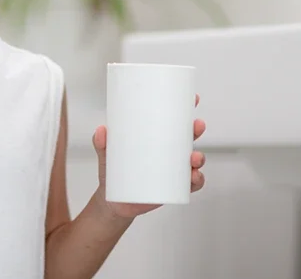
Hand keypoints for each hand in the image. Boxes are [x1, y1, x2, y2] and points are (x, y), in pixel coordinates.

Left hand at [93, 94, 206, 219]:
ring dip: (198, 157)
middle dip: (196, 130)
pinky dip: (197, 180)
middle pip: (188, 138)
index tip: (193, 99)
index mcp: (155, 138)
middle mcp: (167, 152)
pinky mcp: (173, 188)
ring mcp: (172, 170)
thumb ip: (101, 143)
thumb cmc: (113, 172)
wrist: (114, 201)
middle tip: (196, 126)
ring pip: (193, 161)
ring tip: (193, 158)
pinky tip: (194, 177)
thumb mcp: (106, 154)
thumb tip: (101, 130)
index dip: (185, 109)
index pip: (173, 121)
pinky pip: (191, 184)